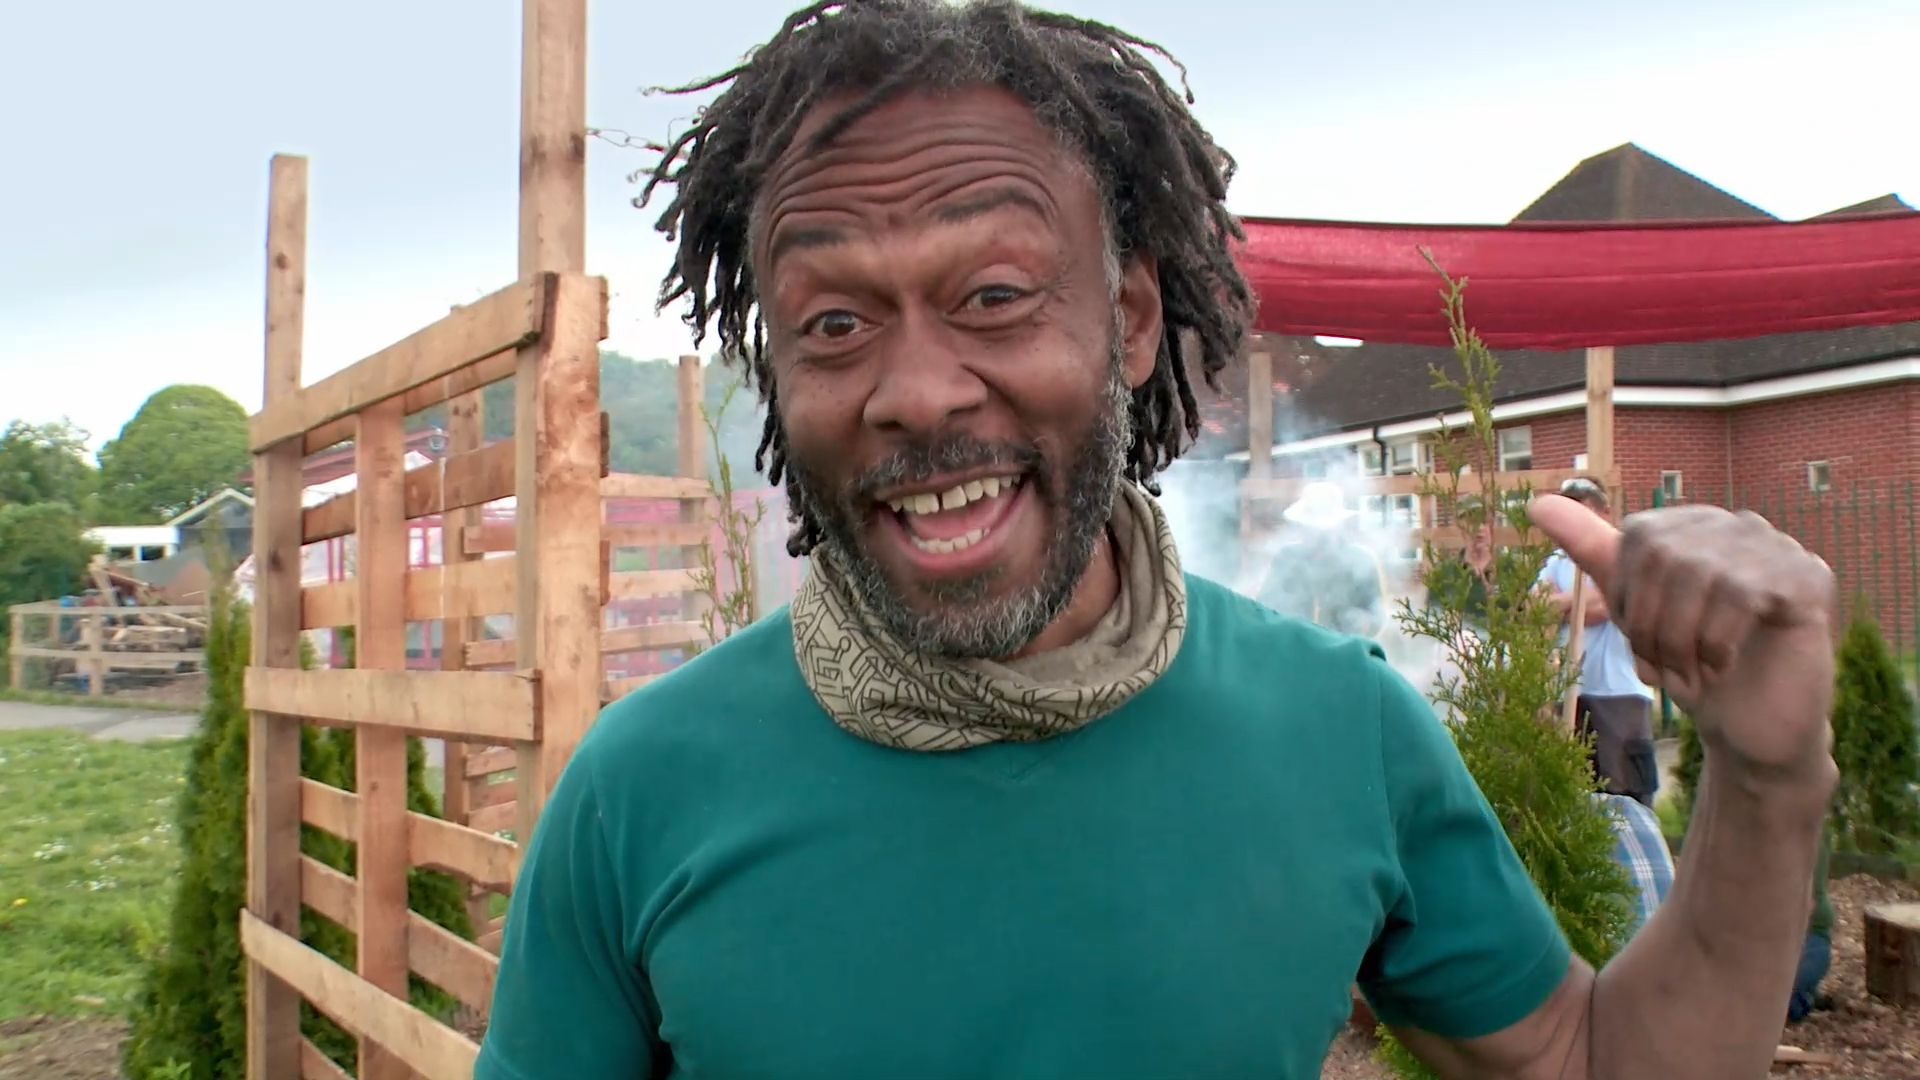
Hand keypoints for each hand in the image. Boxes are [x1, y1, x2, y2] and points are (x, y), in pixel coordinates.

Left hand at [1528, 495, 1836, 780]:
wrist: (1747, 725)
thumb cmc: (1689, 662)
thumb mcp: (1633, 606)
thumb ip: (1592, 551)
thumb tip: (1538, 502)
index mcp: (1695, 525)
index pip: (1639, 538)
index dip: (1628, 596)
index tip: (1639, 641)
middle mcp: (1738, 524)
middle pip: (1664, 554)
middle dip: (1650, 622)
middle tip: (1662, 666)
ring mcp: (1778, 547)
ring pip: (1699, 574)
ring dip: (1680, 640)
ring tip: (1689, 672)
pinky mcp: (1808, 578)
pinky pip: (1741, 594)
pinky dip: (1715, 644)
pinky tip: (1721, 669)